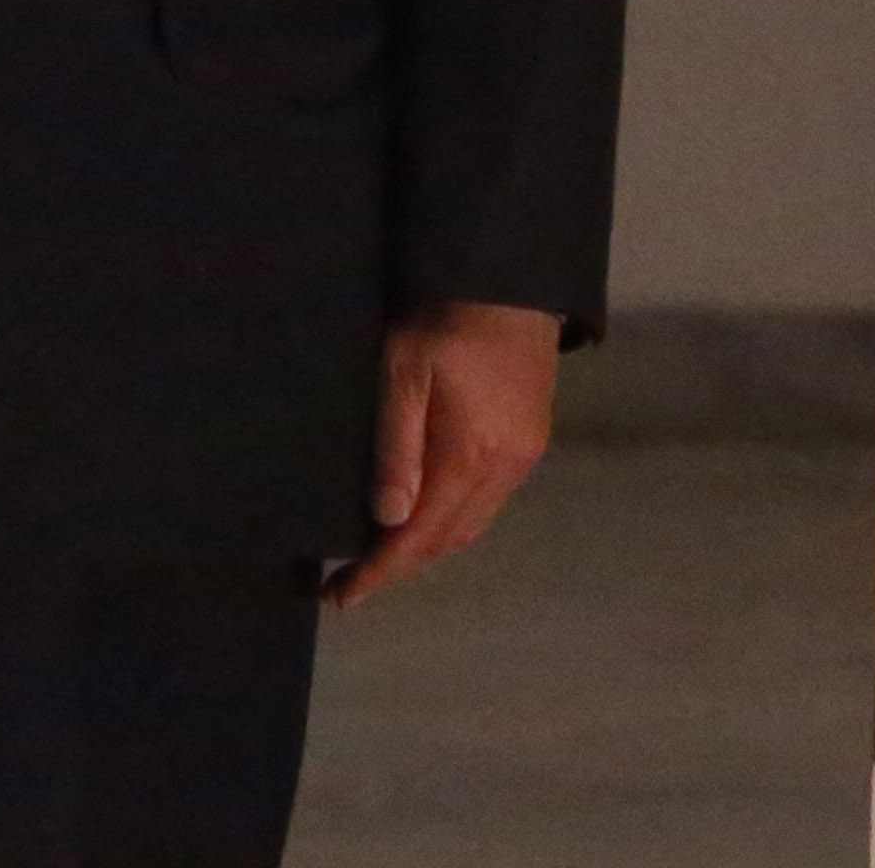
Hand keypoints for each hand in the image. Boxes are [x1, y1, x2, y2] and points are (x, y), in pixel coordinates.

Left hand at [332, 301, 561, 606]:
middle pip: (450, 539)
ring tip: (387, 549)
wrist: (510, 278)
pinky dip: (456, 517)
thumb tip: (388, 519)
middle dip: (402, 565)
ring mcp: (524, 455)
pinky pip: (490, 499)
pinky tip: (432, 507)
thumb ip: (397, 447)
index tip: (341, 596)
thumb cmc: (446, 321)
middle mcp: (506, 467)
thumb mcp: (404, 374)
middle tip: (354, 576)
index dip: (380, 572)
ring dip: (431, 543)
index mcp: (471, 456)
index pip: (419, 536)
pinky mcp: (532, 438)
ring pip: (473, 523)